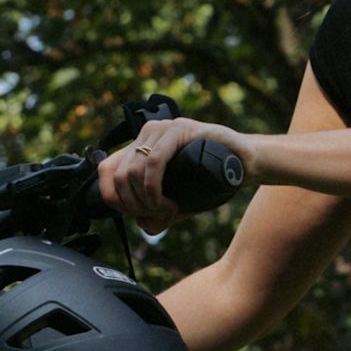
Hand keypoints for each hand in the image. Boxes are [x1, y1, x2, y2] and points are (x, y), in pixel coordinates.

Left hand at [95, 114, 247, 233]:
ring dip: (146, 200)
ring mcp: (162, 129)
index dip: (114, 198)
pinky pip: (153, 161)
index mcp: (140, 146)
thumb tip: (141, 222)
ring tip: (167, 210)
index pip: (105, 171)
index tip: (136, 214)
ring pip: (133, 170)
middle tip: (157, 215)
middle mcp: (147, 134)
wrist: (244, 164)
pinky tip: (168, 202)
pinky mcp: (179, 129)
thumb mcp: (177, 201)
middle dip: (133, 205)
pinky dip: (154, 188)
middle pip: (118, 176)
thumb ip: (155, 211)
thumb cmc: (210, 181)